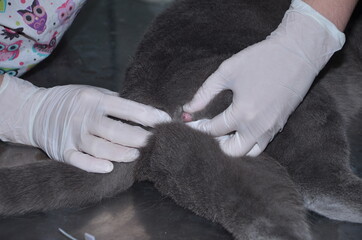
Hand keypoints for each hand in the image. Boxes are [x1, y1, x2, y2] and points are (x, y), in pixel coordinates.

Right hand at [0, 75, 170, 172]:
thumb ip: (116, 102)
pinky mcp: (62, 151)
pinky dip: (93, 165)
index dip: (147, 115)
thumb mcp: (94, 93)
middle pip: (115, 130)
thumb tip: (146, 111)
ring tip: (137, 154)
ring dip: (120, 152)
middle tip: (155, 141)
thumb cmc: (73, 101)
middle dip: (138, 137)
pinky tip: (108, 168)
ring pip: (99, 147)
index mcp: (94, 99)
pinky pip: (79, 161)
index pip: (126, 108)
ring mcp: (72, 135)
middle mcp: (83, 117)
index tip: (165, 120)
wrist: (36, 111)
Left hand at [183, 0, 344, 156]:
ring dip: (233, 146)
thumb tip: (188, 110)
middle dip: (215, 143)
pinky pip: (261, 144)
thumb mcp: (227, 71)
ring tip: (224, 131)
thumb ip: (205, 93)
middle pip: (231, 151)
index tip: (190, 122)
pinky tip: (240, 129)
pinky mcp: (280, 126)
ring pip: (249, 152)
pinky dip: (248, 143)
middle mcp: (258, 127)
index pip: (213, 130)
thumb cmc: (260, 59)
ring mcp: (271, 129)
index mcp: (243, 112)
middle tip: (208, 129)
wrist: (297, 53)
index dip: (198, 127)